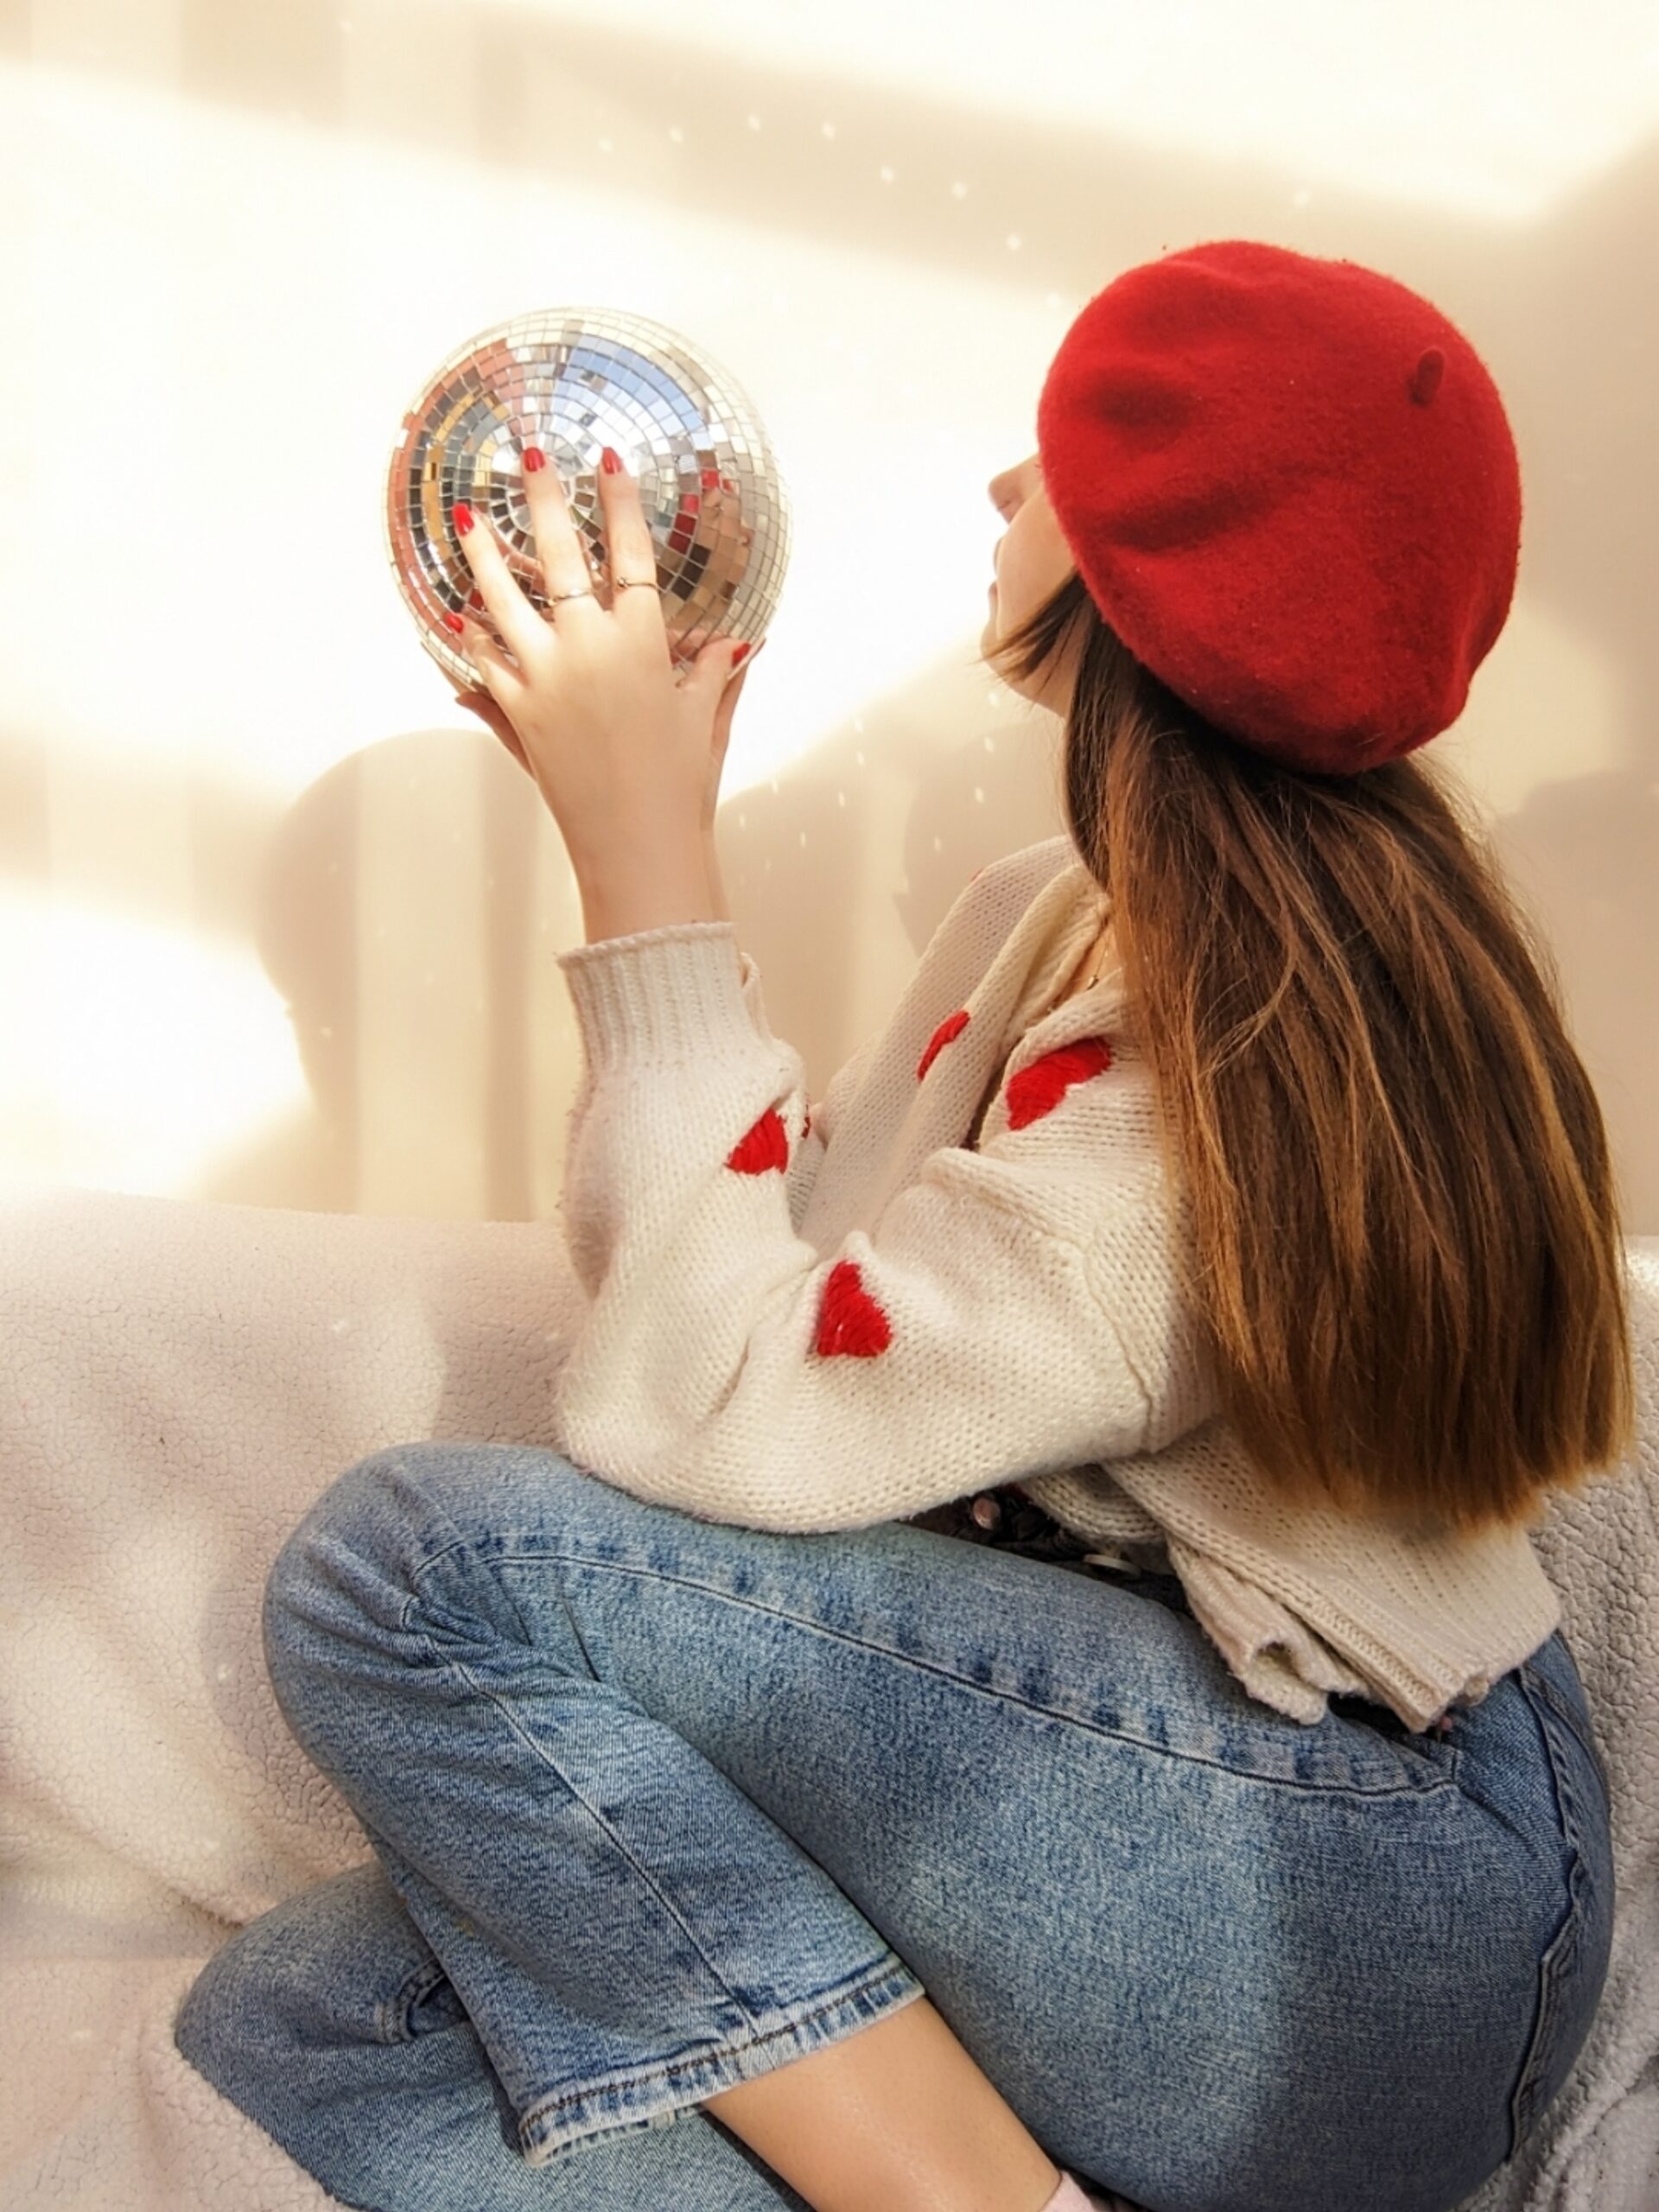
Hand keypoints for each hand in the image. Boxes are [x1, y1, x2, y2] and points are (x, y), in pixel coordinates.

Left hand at [443, 446, 763, 864]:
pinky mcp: (517, 713)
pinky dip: (470, 638)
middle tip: (528, 457)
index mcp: (642, 643)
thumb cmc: (680, 787)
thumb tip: (738, 644)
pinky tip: (458, 614)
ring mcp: (545, 678)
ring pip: (503, 600)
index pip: (630, 553)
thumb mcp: (705, 721)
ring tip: (467, 518)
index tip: (607, 457)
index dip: (619, 501)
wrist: (637, 846)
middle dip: (543, 500)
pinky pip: (484, 663)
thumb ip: (716, 674)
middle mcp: (589, 649)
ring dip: (482, 555)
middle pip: (560, 556)